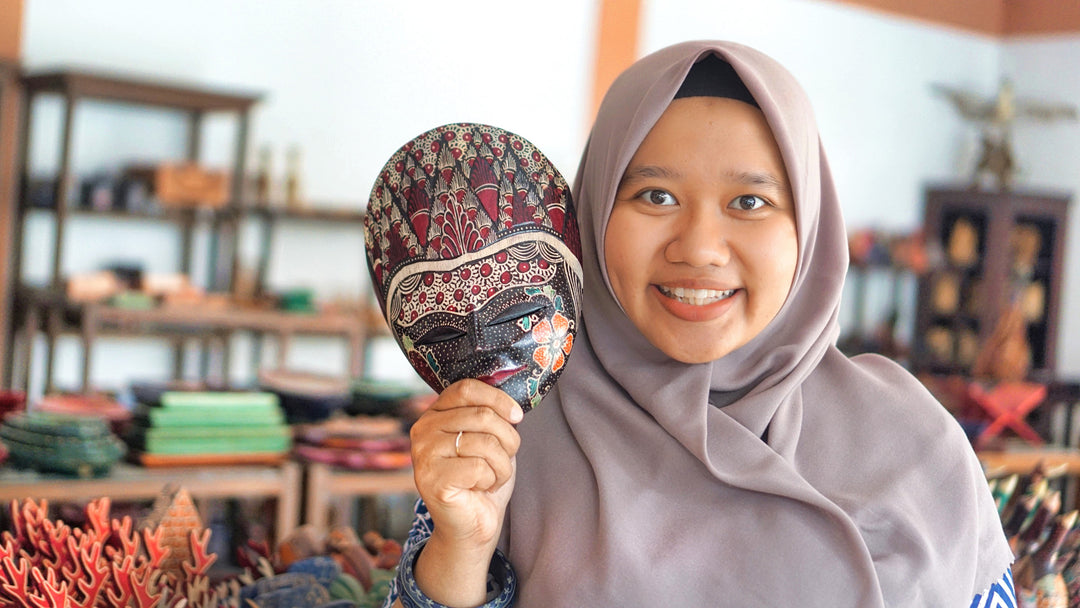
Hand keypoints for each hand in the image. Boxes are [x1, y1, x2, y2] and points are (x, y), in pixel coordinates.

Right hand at [409, 378, 522, 557]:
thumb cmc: (483, 479)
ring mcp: (423, 454)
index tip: (516, 416)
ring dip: (501, 464)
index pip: (466, 388)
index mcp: (435, 413)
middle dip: (507, 439)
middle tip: (504, 459)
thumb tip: (511, 403)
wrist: (473, 524)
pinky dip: (490, 480)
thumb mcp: (490, 438)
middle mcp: (423, 430)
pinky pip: (478, 467)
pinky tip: (480, 489)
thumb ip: (492, 415)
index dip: (497, 399)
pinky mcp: (430, 479)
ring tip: (491, 476)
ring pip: (485, 442)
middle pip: (482, 416)